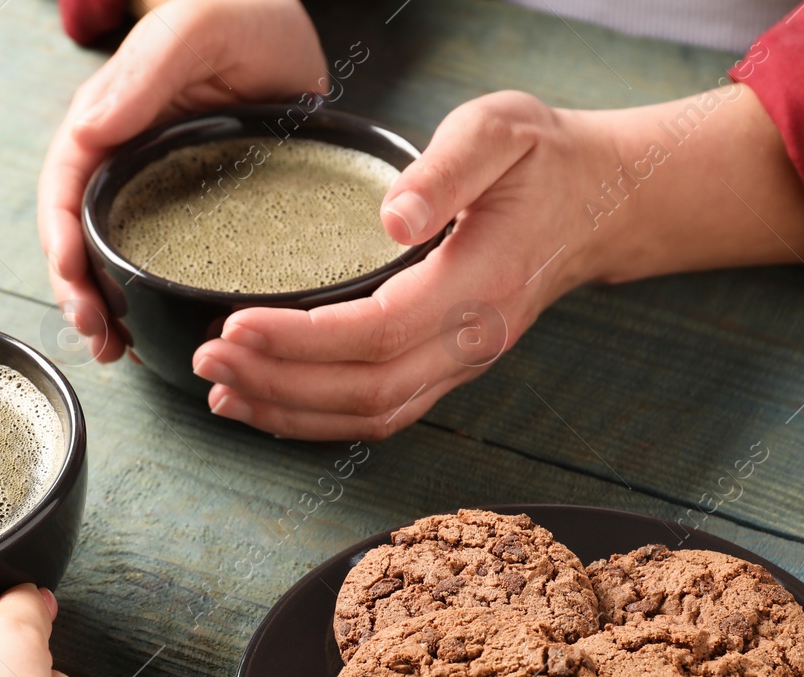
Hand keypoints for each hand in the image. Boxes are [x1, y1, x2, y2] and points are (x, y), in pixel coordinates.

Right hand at [38, 0, 325, 360]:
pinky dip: (156, 305)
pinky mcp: (200, 215)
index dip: (60, 242)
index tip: (73, 284)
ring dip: (110, 310)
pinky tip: (159, 338)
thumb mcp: (196, 30)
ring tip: (118, 351)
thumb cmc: (240, 12)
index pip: (64, 190)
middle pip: (82, 238)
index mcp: (108, 123)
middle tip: (99, 337)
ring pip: (118, 261)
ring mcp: (160, 194)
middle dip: (79, 293)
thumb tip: (92, 130)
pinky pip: (168, 266)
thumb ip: (147, 73)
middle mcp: (125, 164)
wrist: (289, 30)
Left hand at [191, 91, 612, 439]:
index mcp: (479, 286)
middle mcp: (470, 341)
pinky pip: (378, 413)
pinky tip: (264, 403)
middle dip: (277, 383)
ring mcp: (459, 364)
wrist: (597, 202)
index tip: (236, 326)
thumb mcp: (501, 131)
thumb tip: (393, 214)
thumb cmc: (542, 161)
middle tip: (206, 360)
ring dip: (288, 411)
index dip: (302, 340)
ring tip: (219, 390)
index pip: (378, 333)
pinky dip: (315, 418)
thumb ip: (447, 168)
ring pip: (368, 416)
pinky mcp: (445, 368)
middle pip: (363, 391)